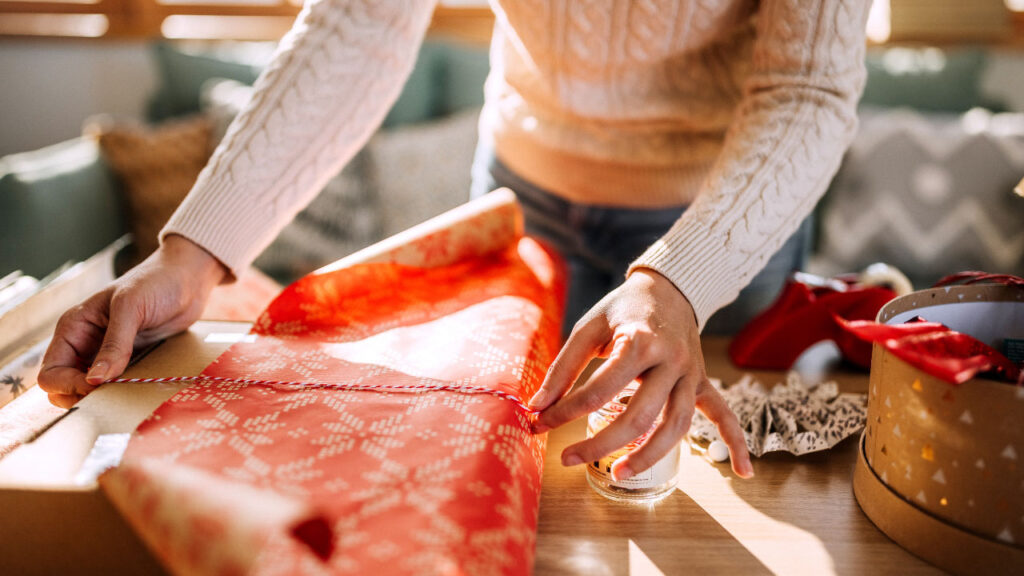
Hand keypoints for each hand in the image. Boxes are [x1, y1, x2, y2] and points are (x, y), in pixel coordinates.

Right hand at [38, 235, 227, 407]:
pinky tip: (136, 390)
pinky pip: (116, 384)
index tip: (97, 387)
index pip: (50, 372)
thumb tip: (95, 379)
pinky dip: (121, 392)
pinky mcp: (129, 359)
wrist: (187, 278)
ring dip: (101, 398)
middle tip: (111, 396)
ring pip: (88, 389)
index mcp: (73, 328)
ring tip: (125, 394)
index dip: (68, 386)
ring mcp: (105, 354)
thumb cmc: (157, 282)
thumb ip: (115, 344)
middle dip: (80, 396)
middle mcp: (84, 344)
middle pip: (64, 387)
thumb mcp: (131, 307)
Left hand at [529, 268, 752, 478]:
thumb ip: (564, 367)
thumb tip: (536, 405)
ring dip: (649, 454)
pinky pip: (723, 414)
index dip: (565, 410)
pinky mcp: (702, 382)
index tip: (539, 422)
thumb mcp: (589, 327)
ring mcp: (692, 374)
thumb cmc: (623, 309)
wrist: (670, 289)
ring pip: (677, 425)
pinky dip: (737, 443)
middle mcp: (672, 360)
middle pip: (639, 415)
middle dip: (600, 443)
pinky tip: (742, 474)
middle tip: (568, 459)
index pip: (600, 388)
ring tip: (618, 475)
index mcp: (640, 341)